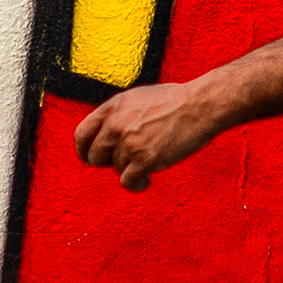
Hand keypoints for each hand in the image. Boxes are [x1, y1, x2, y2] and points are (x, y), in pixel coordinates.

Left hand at [76, 80, 223, 189]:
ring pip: (116, 169)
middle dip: (108, 162)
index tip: (90, 158)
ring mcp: (129, 143)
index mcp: (112, 107)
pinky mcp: (144, 160)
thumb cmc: (176, 100)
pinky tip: (147, 180)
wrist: (200, 105)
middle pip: (95, 156)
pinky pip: (128, 182)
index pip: (82, 133)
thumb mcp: (137, 98)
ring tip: (147, 164)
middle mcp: (115, 125)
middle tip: (126, 161)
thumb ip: (118, 115)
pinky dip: (136, 184)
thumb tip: (105, 136)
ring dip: (131, 170)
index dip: (84, 149)